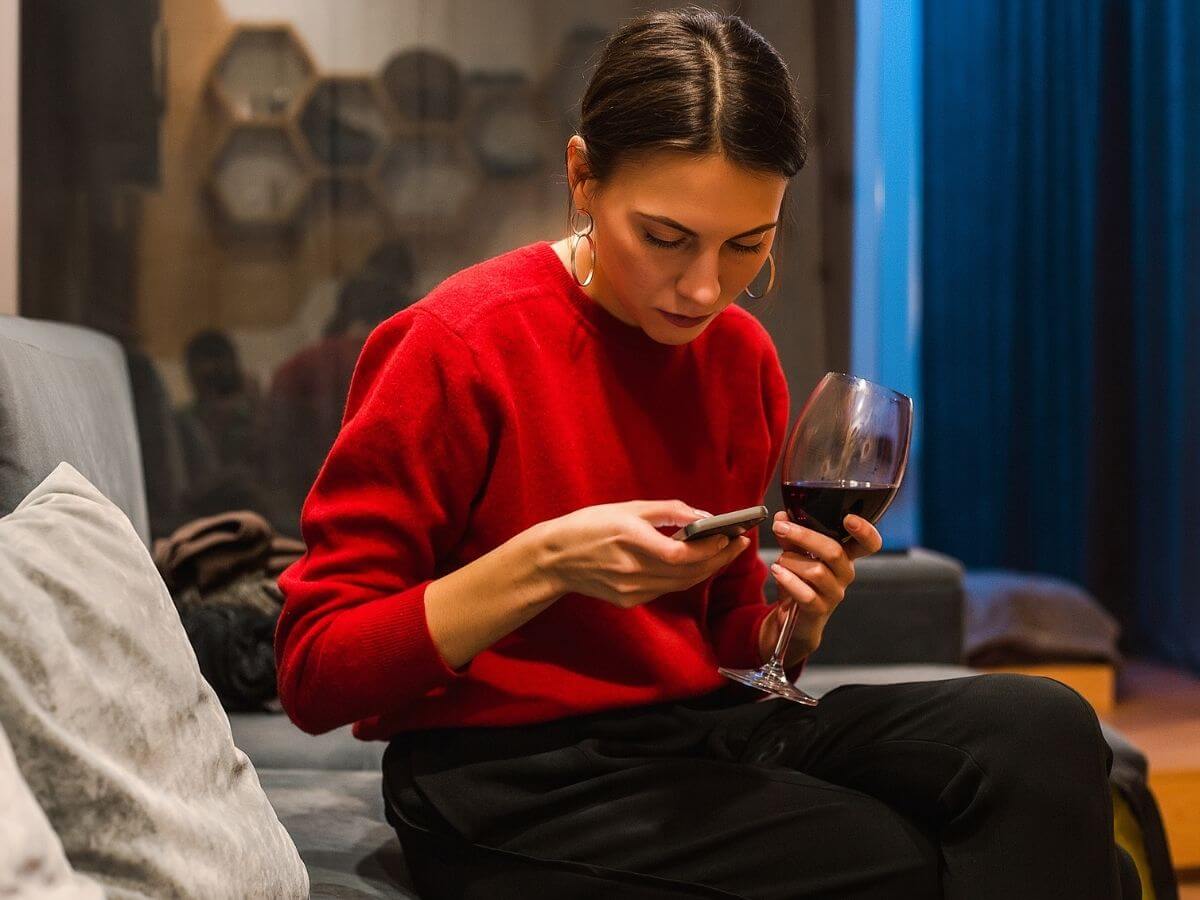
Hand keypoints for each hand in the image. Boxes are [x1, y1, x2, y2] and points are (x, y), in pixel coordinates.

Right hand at [541, 499, 750, 608]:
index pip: (680, 554)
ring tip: (725, 552)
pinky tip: (697, 563)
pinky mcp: (628, 600)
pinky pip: (666, 589)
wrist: (554, 558)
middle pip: (687, 572)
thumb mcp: (626, 507)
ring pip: (680, 584)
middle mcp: (631, 569)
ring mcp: (630, 590)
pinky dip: (685, 577)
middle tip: (739, 544)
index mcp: (629, 540)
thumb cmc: (589, 526)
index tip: (730, 535)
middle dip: (718, 558)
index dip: (709, 548)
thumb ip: (667, 510)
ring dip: (706, 569)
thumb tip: (703, 516)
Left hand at [757, 512, 883, 664]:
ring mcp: (834, 593)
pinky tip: (778, 572)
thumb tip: (782, 516)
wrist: (794, 619)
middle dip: (804, 536)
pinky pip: (806, 594)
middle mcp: (845, 573)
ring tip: (778, 562)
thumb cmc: (800, 581)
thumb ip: (791, 536)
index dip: (866, 531)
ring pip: (816, 571)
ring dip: (791, 561)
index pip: (869, 544)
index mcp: (846, 555)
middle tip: (781, 527)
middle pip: (835, 551)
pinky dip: (788, 580)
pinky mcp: (820, 609)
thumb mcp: (796, 554)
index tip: (849, 518)